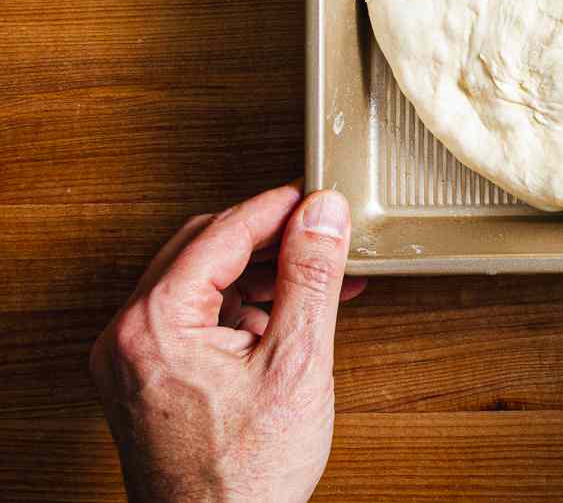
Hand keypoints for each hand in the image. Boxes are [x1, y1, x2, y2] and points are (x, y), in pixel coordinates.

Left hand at [90, 185, 365, 502]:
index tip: (318, 200)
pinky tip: (282, 320)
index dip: (277, 209)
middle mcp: (127, 336)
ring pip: (197, 281)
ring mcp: (129, 361)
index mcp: (155, 324)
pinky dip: (237, 307)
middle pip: (202, 248)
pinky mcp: (143, 380)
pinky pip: (190, 317)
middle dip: (268, 238)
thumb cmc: (246, 477)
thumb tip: (321, 214)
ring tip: (314, 283)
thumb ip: (310, 276)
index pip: (221, 231)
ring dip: (256, 273)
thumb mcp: (297, 361)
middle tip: (320, 235)